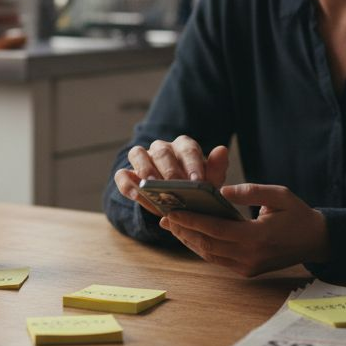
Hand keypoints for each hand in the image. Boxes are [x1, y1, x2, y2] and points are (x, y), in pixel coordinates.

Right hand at [113, 136, 228, 215]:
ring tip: (151, 186)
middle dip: (169, 170)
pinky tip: (135, 195)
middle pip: (163, 152)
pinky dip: (127, 183)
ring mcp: (143, 158)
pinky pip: (122, 174)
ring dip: (145, 170)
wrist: (175, 199)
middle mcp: (162, 148)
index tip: (198, 182)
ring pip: (138, 154)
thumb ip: (216, 169)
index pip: (188, 149)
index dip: (193, 165)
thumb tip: (222, 149)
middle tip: (175, 186)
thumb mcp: (209, 182)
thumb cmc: (195, 188)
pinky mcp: (128, 173)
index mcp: (184, 146)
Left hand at [159, 183, 331, 276]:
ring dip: (189, 240)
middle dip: (183, 230)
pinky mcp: (247, 271)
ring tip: (172, 225)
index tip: (171, 212)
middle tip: (165, 217)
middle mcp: (250, 256)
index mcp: (257, 237)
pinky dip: (202, 247)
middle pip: (207, 244)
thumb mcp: (278, 195)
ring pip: (209, 255)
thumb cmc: (297, 214)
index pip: (216, 229)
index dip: (191, 221)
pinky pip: (218, 260)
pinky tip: (191, 235)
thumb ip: (250, 191)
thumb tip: (221, 190)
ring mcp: (248, 267)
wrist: (315, 241)